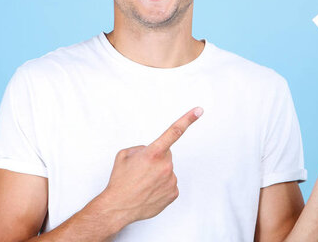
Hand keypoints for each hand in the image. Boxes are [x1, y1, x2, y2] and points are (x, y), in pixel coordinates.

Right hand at [100, 107, 203, 225]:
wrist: (118, 207)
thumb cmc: (120, 182)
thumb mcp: (124, 155)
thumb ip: (141, 148)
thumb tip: (150, 151)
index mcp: (153, 153)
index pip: (174, 132)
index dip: (188, 119)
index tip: (199, 111)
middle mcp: (165, 166)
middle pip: (166, 155)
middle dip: (156, 159)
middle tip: (142, 170)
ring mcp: (171, 180)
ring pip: (167, 170)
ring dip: (158, 174)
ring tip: (143, 183)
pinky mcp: (173, 193)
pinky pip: (169, 183)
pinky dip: (161, 186)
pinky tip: (150, 191)